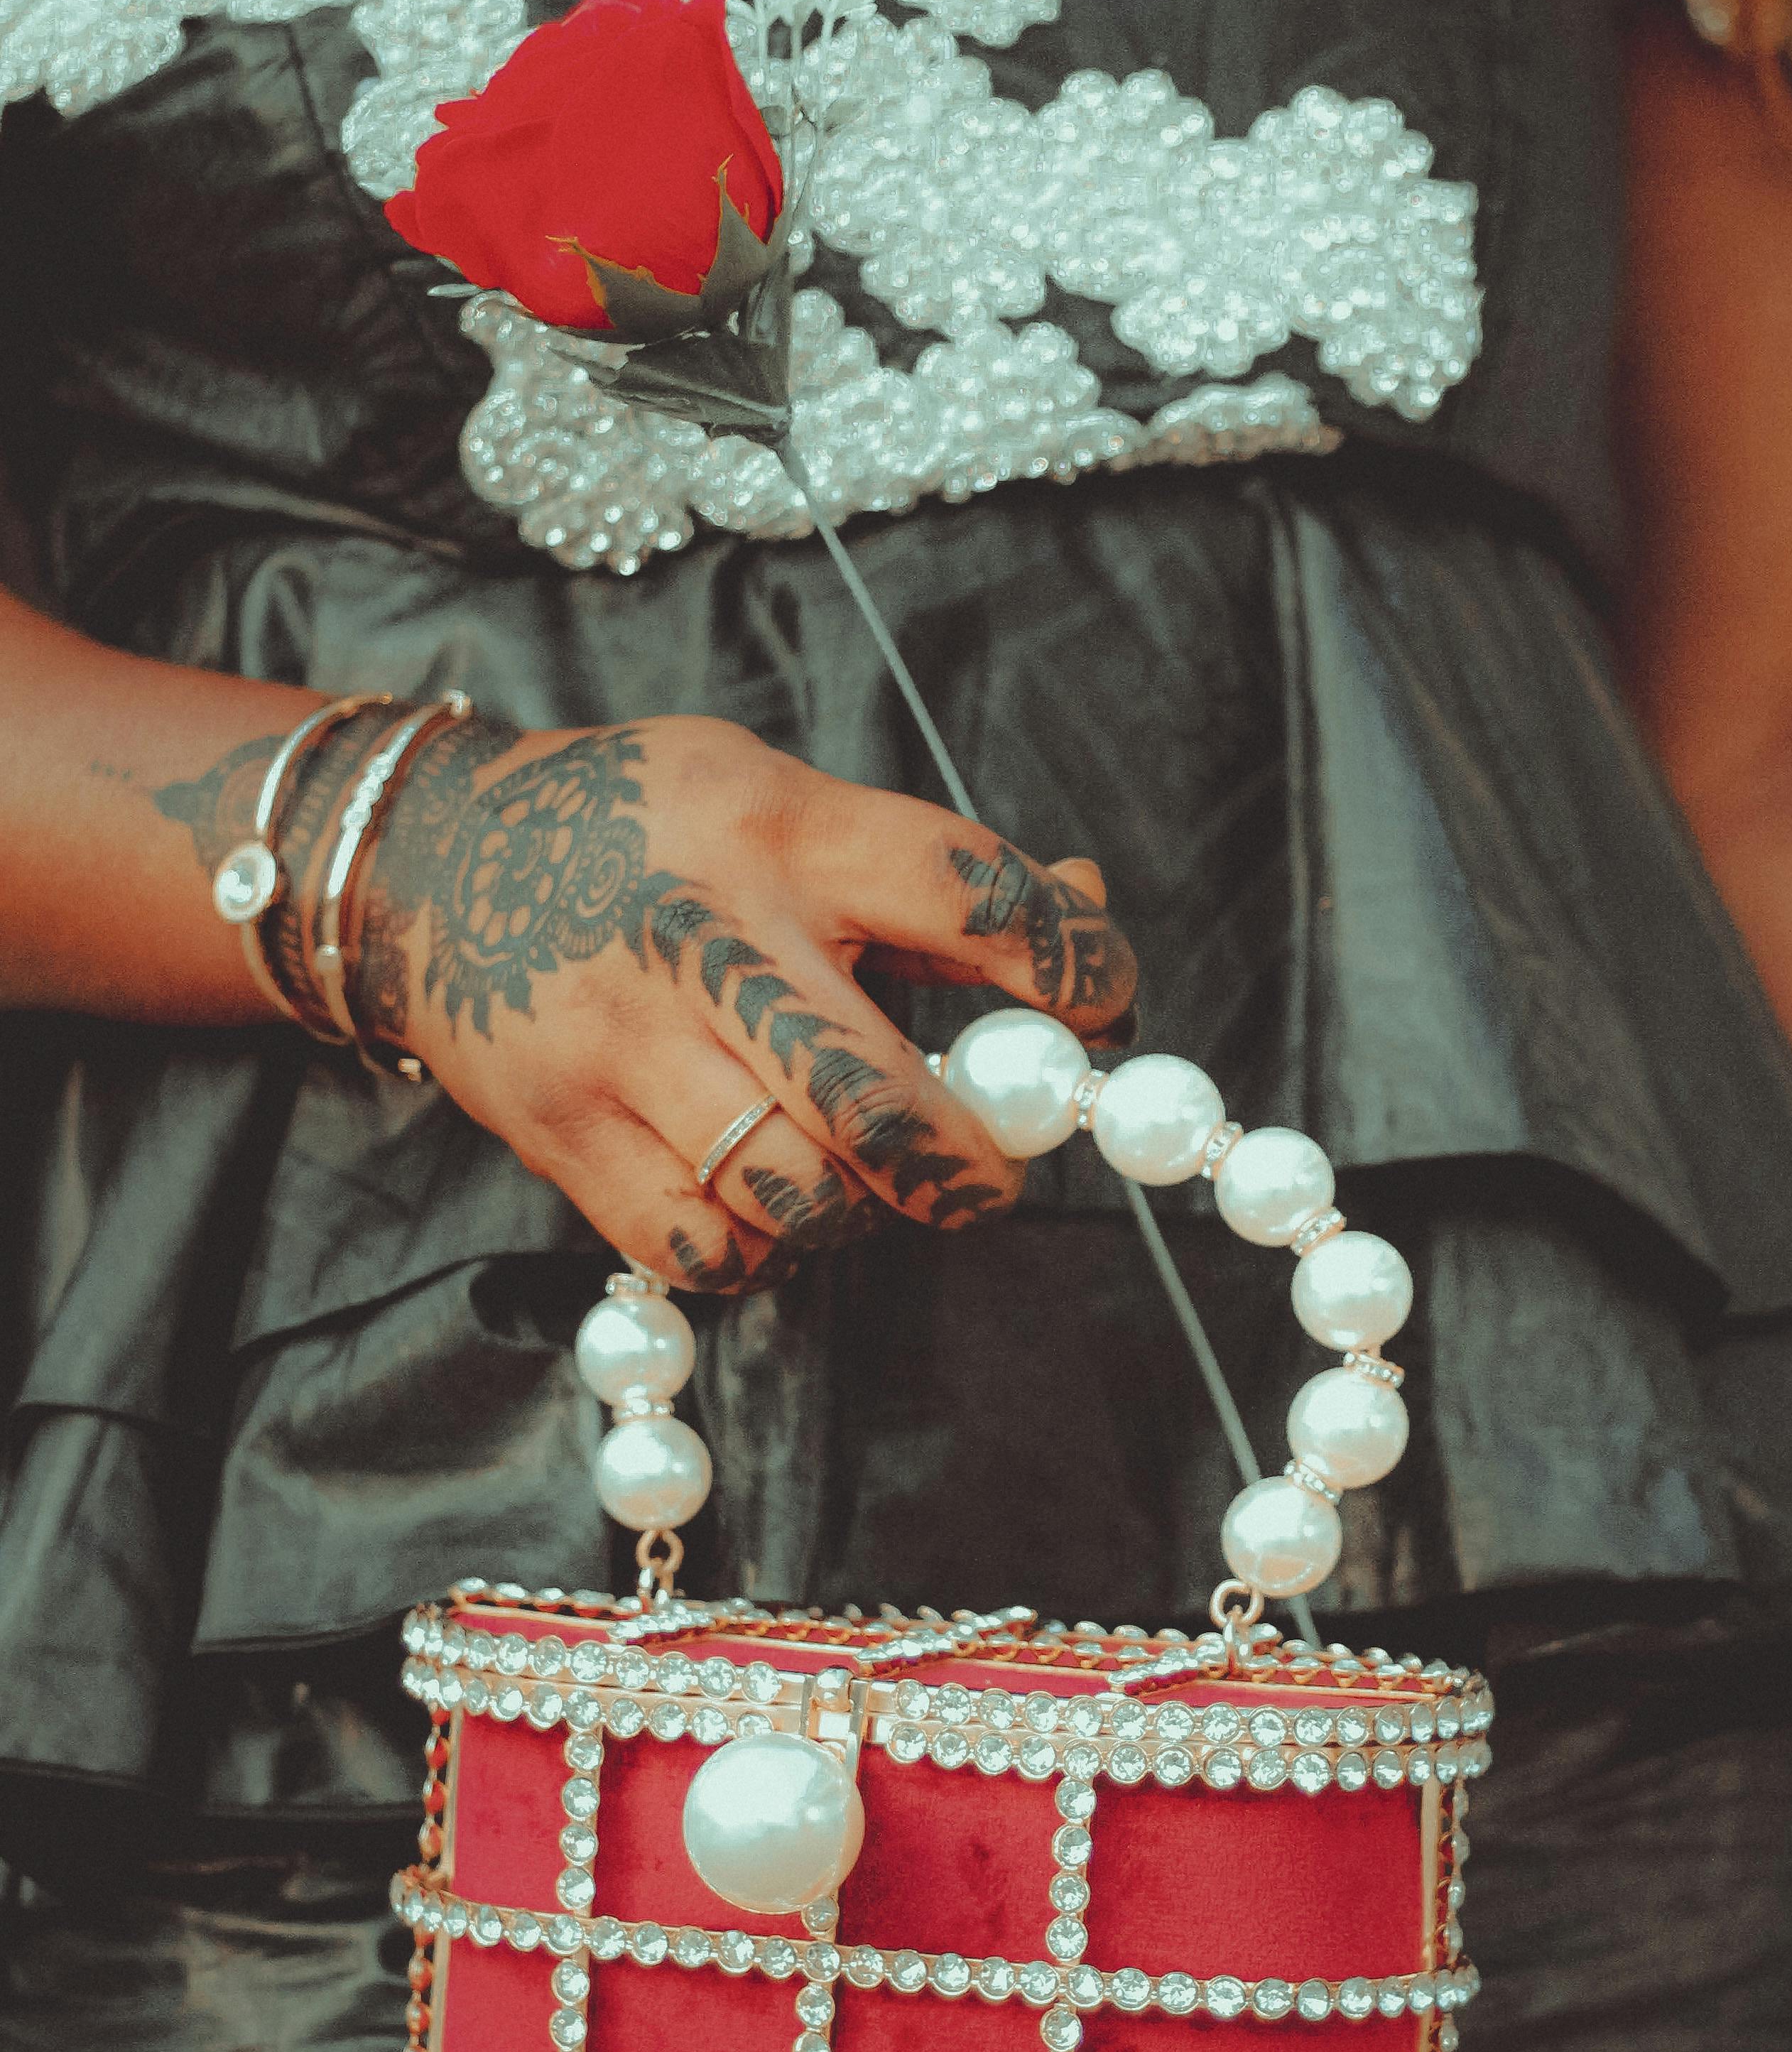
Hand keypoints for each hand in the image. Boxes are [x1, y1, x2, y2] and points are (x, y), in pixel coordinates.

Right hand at [344, 710, 1135, 1288]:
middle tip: (990, 1171)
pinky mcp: (562, 1135)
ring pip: (798, 1196)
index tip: (1104, 1006)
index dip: (1070, 964)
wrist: (428, 861)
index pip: (966, 892)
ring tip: (862, 1178)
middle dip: (971, 1166)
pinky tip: (761, 1201)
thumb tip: (1092, 925)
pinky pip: (704, 1250)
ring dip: (863, 1213)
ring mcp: (621, 1047)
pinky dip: (759, 1250)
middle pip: (880, 1103)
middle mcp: (700, 939)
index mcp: (777, 832)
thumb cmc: (650, 836)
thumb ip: (934, 876)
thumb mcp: (785, 801)